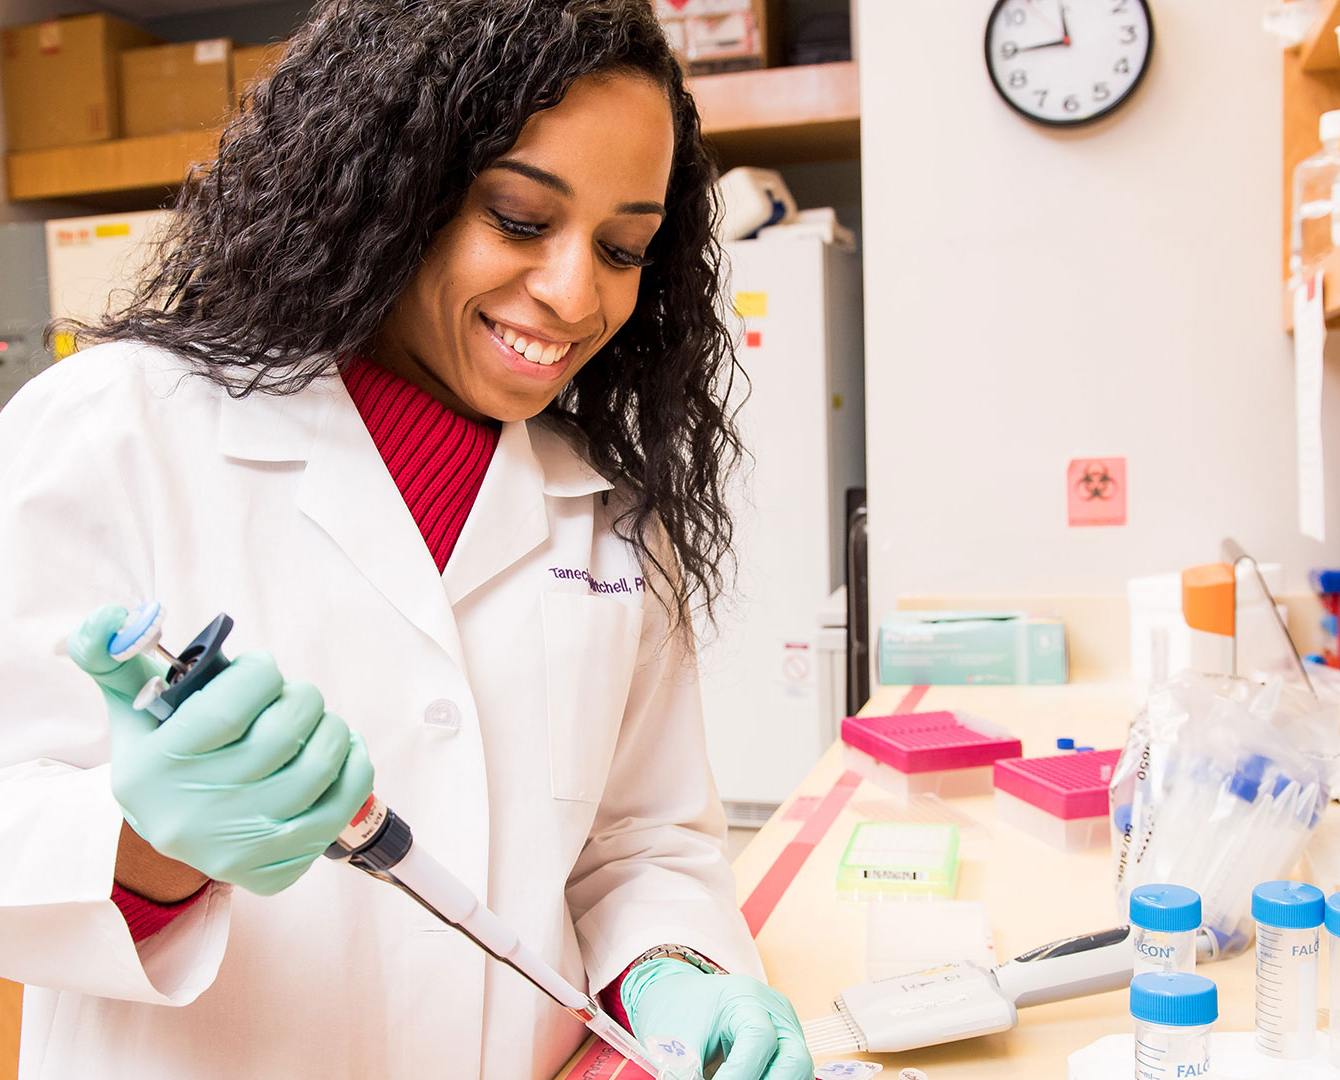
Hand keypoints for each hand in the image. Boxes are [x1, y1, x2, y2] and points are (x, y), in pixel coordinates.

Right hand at [69, 605, 373, 895]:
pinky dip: (355, 769)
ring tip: (319, 720)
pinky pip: (339, 811)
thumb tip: (109, 619)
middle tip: (296, 694)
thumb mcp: (130, 707)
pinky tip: (345, 750)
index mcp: (150, 771)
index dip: (260, 674)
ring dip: (332, 729)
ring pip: (316, 770)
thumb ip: (111, 656)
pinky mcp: (272, 871)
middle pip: (281, 737)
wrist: (172, 832)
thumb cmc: (162, 753)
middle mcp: (190, 815)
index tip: (261, 667)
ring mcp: (234, 848)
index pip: (227, 709)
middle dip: (302, 698)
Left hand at [621, 958, 812, 1079]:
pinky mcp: (786, 1044)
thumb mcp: (678, 1041)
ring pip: (798, 1071)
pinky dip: (769, 1079)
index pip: (758, 1039)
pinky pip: (790, 1073)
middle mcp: (774, 1010)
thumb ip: (688, 1072)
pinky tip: (746, 1079)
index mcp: (744, 996)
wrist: (684, 996)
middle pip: (795, 1059)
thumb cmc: (679, 1012)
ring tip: (734, 1079)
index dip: (740, 1074)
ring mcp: (786, 1027)